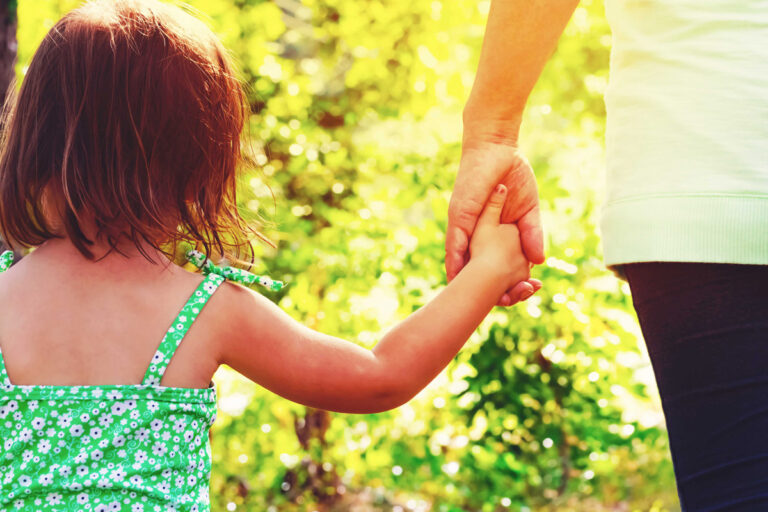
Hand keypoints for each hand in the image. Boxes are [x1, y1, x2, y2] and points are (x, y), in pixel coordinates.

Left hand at [447, 139, 543, 304]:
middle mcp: (473, 235)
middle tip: (499, 307)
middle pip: (473, 271)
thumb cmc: (513, 176)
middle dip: (482, 292)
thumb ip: (532, 234)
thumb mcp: (528, 210)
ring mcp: (464, 227)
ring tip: (468, 307)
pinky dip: (455, 262)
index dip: (503, 284)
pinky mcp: (458, 215)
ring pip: (460, 262)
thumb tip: (539, 262)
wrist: (498, 149)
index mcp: (490, 236)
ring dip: (465, 284)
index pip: (492, 266)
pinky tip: (456, 279)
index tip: (519, 298)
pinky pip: (454, 242)